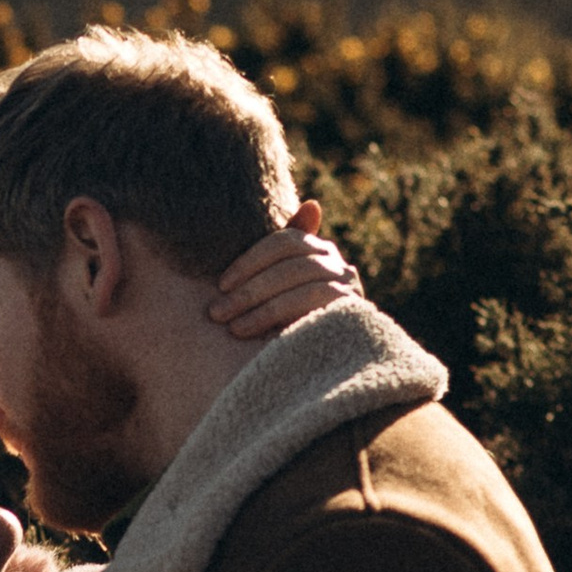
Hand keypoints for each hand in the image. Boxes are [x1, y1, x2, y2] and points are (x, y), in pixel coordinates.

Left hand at [208, 199, 363, 342]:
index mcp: (319, 251)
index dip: (250, 260)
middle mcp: (339, 266)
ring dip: (263, 309)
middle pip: (292, 266)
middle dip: (250, 290)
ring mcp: (350, 288)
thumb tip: (313, 204)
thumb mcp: (283, 286)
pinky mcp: (354, 312)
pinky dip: (288, 319)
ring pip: (304, 287)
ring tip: (234, 328)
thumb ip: (283, 252)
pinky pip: (318, 308)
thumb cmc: (293, 320)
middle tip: (217, 312)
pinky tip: (264, 338)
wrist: (329, 367)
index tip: (221, 285)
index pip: (285, 242)